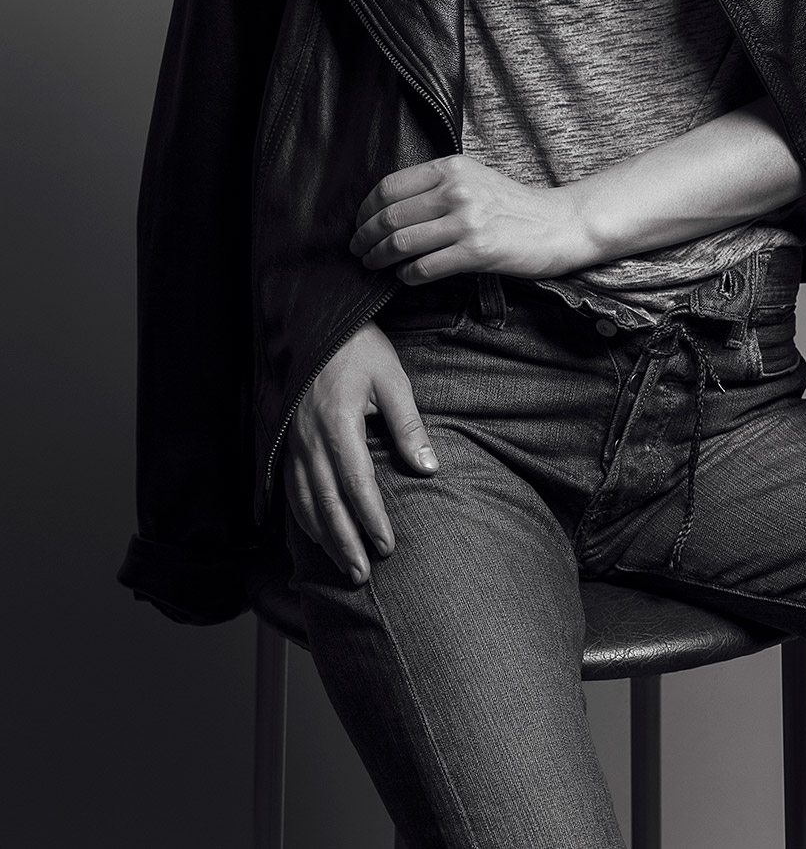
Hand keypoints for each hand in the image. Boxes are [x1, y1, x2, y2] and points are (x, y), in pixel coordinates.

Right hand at [282, 321, 436, 583]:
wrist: (316, 322)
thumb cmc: (359, 348)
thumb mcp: (392, 378)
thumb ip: (408, 426)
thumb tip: (428, 469)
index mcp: (337, 422)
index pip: (356, 482)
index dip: (370, 518)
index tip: (387, 546)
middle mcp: (309, 439)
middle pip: (326, 502)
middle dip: (344, 542)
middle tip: (362, 576)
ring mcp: (293, 442)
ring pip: (304, 501)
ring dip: (323, 538)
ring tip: (342, 566)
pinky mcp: (286, 441)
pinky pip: (291, 489)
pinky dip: (302, 517)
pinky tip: (316, 534)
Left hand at [350, 154, 585, 282]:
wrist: (558, 224)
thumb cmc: (512, 204)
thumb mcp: (473, 178)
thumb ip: (436, 185)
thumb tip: (388, 207)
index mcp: (451, 167)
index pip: (389, 187)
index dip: (365, 210)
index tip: (359, 224)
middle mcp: (456, 190)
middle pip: (390, 216)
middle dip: (364, 237)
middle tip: (357, 250)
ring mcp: (467, 221)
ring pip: (402, 243)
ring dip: (379, 258)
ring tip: (373, 265)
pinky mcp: (477, 252)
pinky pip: (425, 268)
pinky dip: (407, 276)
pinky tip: (405, 277)